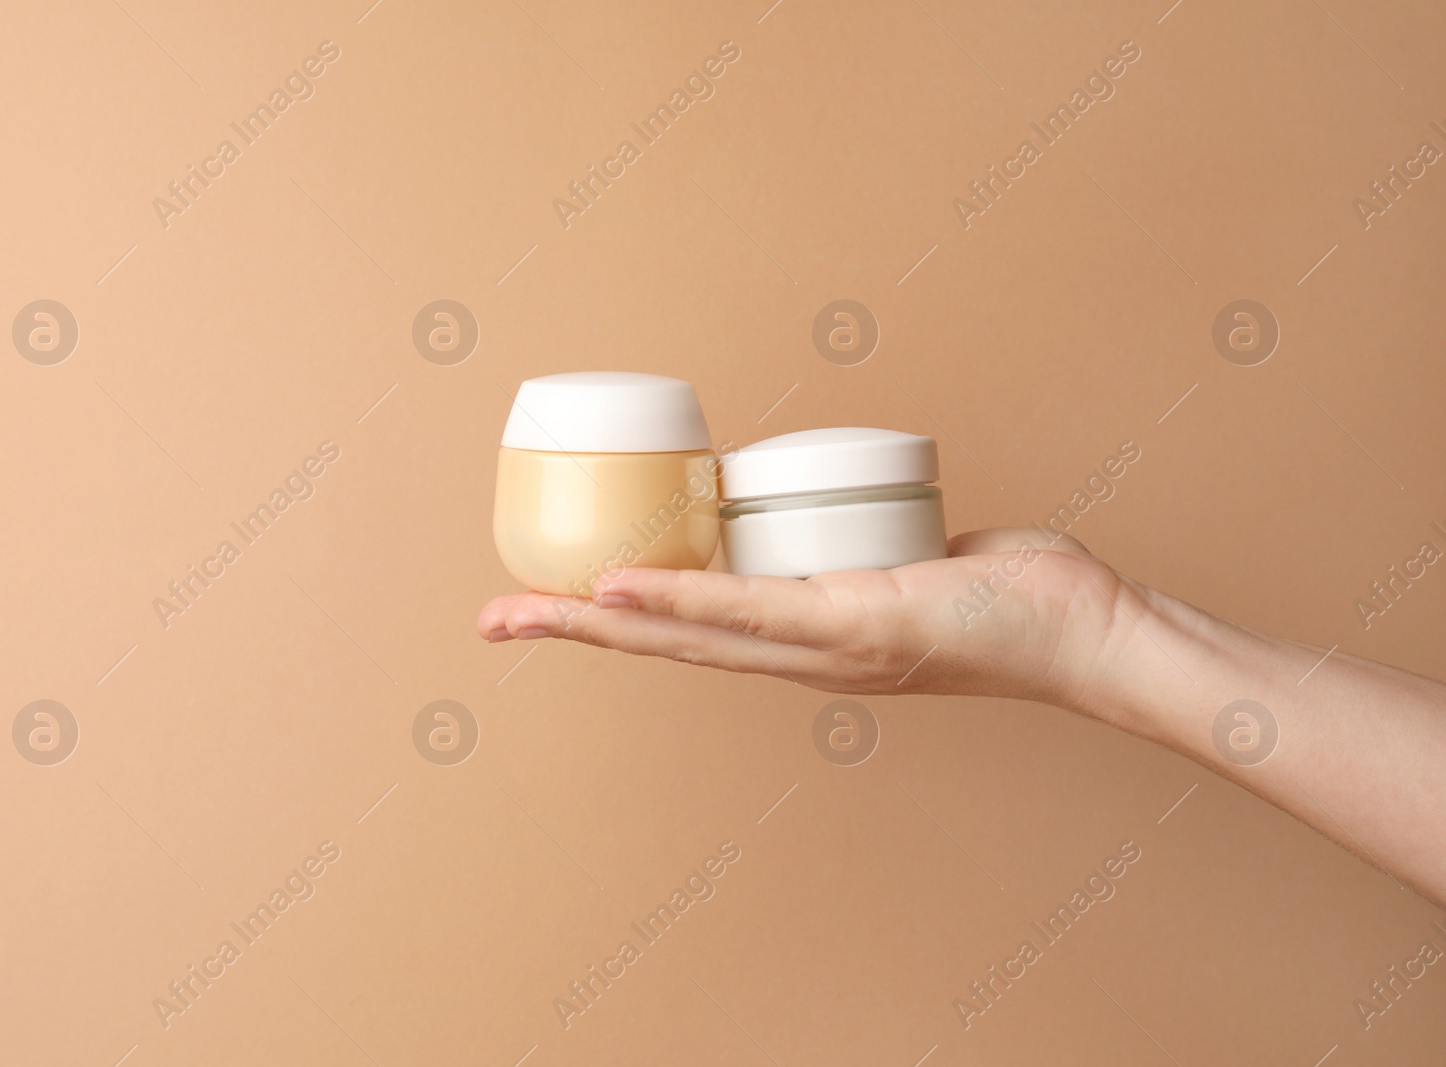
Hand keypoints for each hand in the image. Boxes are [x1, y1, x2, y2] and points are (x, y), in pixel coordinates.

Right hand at [477, 527, 1125, 704]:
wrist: (1088, 633)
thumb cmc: (1013, 597)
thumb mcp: (912, 565)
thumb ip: (867, 550)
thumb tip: (844, 514)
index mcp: (805, 640)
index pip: (691, 629)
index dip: (614, 618)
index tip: (548, 601)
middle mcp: (801, 657)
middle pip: (666, 643)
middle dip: (572, 629)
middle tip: (492, 619)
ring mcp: (824, 647)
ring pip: (690, 633)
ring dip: (601, 619)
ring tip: (526, 608)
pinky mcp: (857, 627)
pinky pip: (750, 611)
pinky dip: (680, 603)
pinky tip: (621, 591)